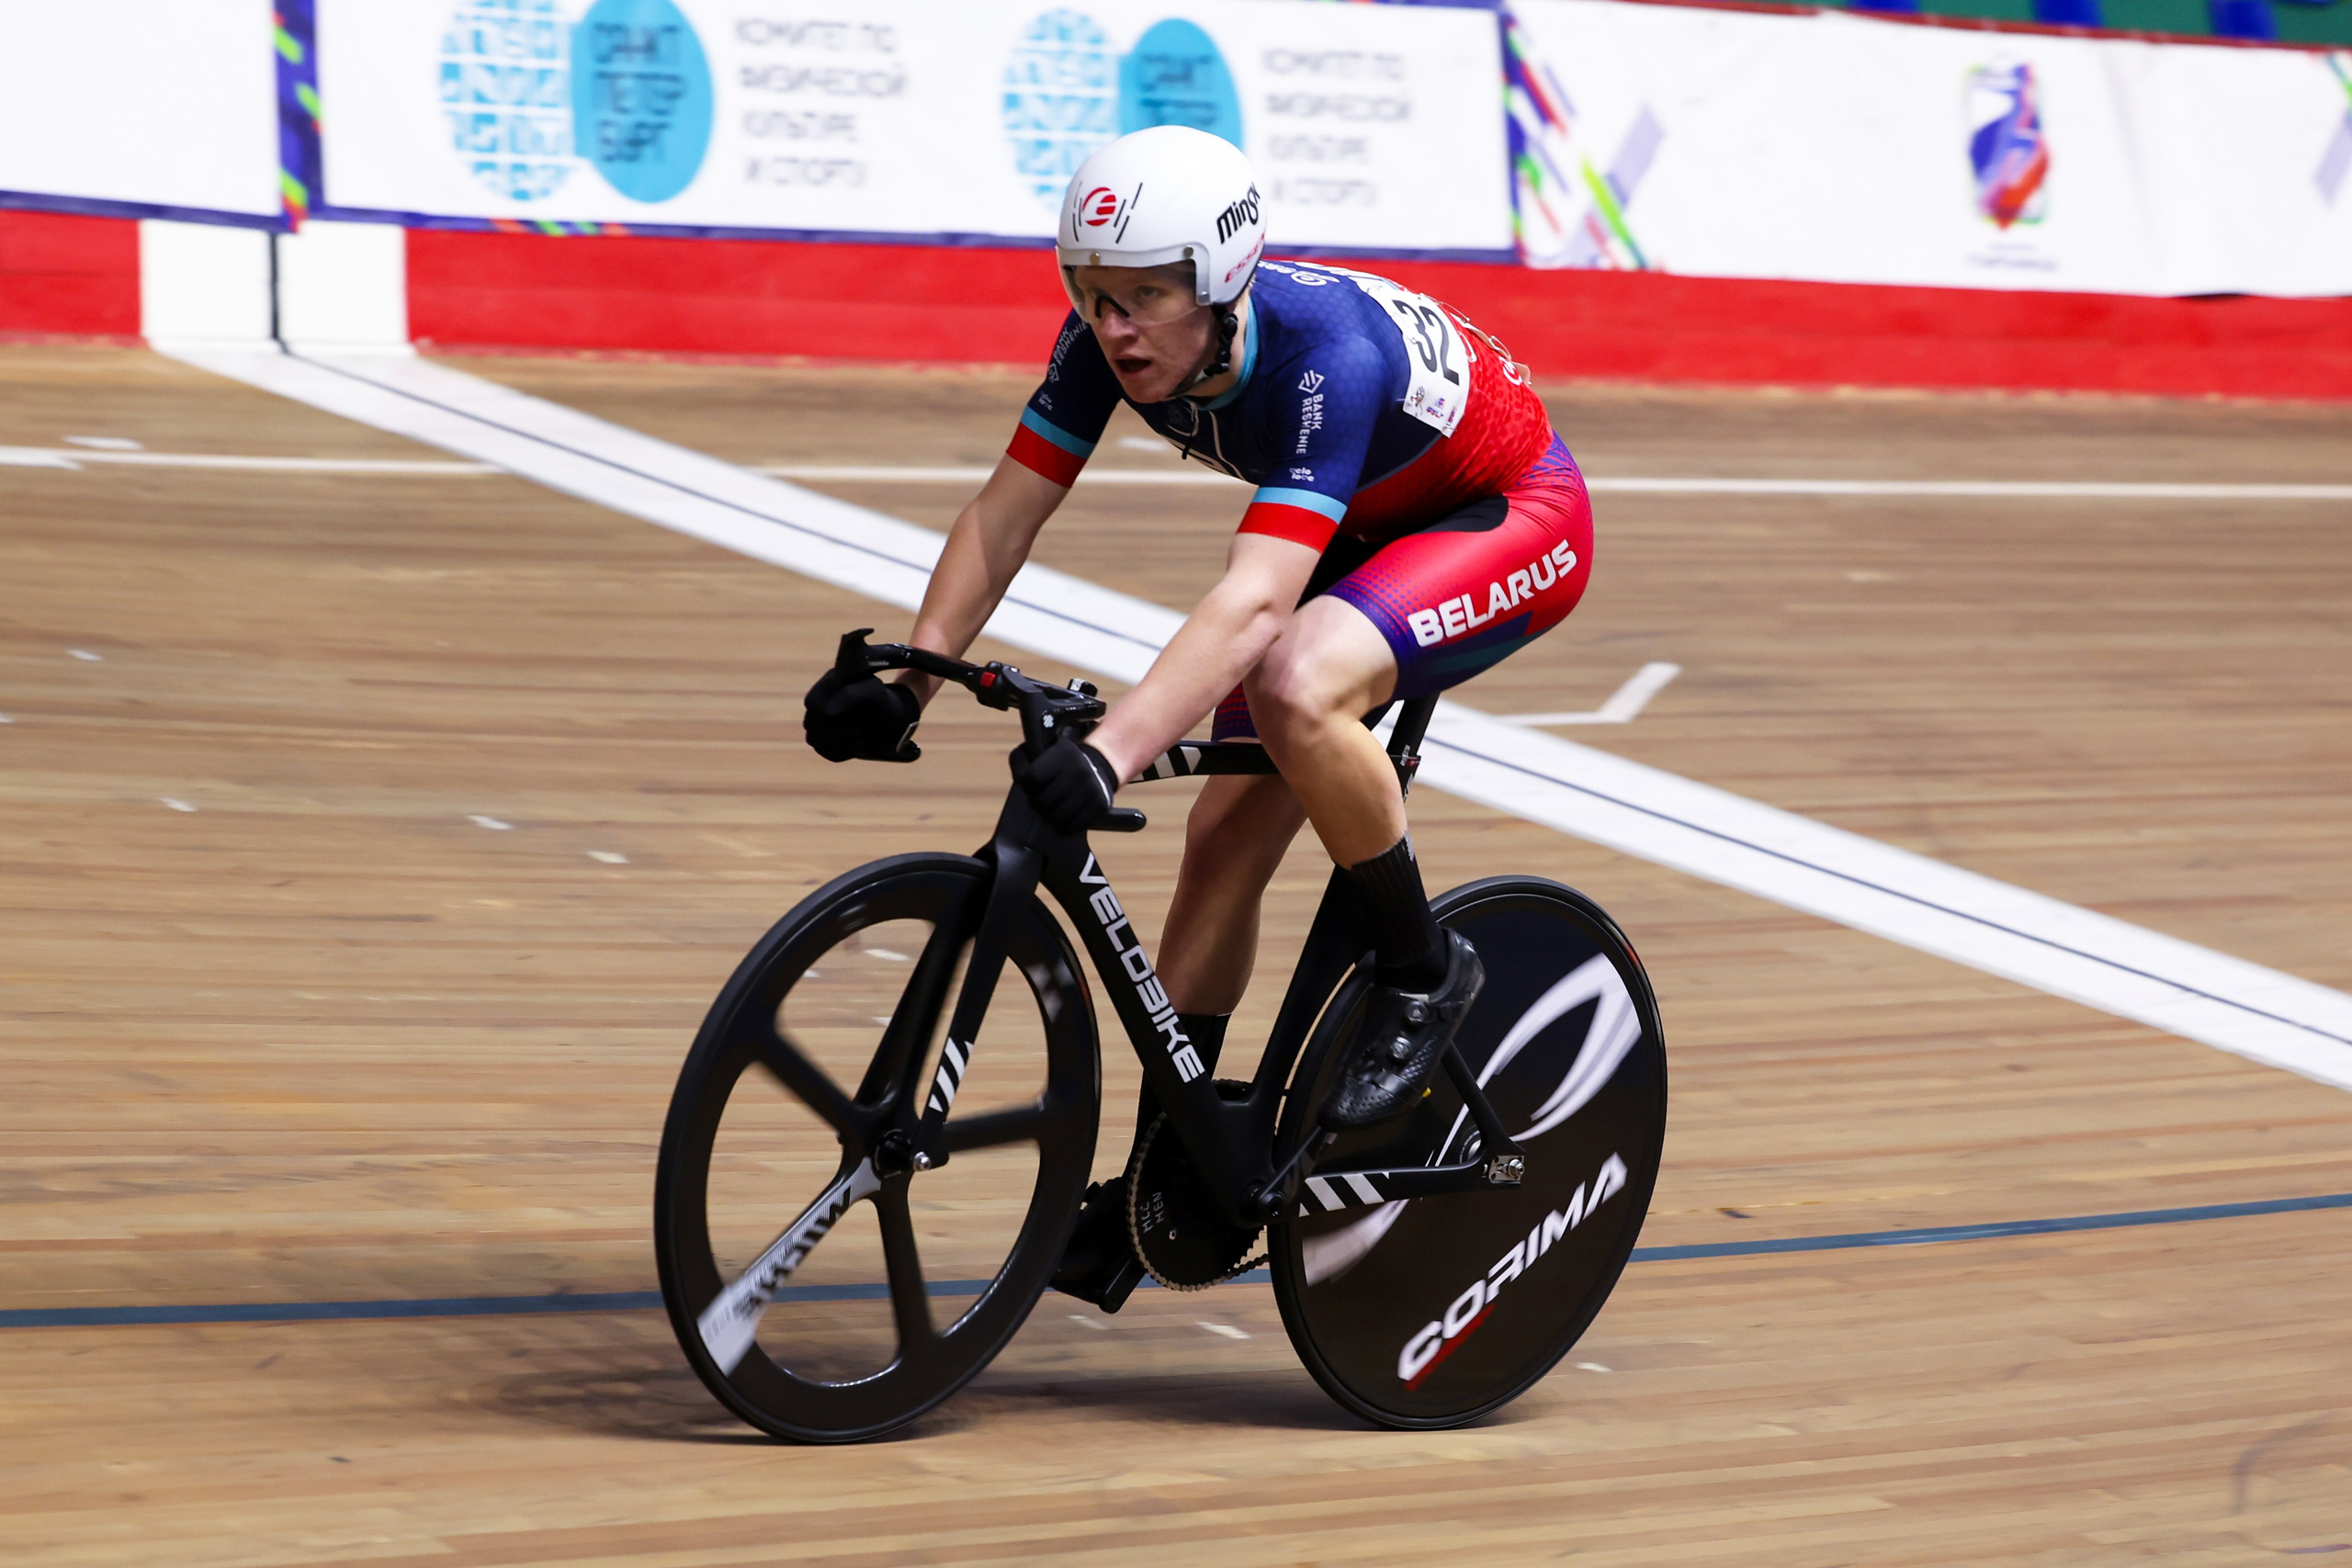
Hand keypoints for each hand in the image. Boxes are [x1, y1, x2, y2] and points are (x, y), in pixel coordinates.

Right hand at [803, 670, 920, 761]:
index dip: (829, 716)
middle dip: (838, 731)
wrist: (897, 716)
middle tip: (859, 727)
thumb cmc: (884, 700)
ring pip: (814, 740)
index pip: (812, 704)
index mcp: (827, 684)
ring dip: (841, 742)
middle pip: (812, 725)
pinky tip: (859, 744)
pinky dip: (843, 752)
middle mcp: (820, 701)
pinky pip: (824, 751)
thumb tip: (827, 713)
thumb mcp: (873, 692)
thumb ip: (850, 696)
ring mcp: (821, 720)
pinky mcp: (828, 738)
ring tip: (860, 735)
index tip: (852, 716)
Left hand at [1010, 740, 1117, 833]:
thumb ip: (1021, 760)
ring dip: (1048, 817)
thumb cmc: (1059, 762)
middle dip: (1037, 804)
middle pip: (1042, 801)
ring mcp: (1091, 789)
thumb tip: (1020, 780)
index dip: (1029, 786)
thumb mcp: (1040, 749)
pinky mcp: (1099, 805)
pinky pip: (1072, 827)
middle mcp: (1079, 770)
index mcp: (1063, 753)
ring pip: (1055, 817)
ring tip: (1051, 811)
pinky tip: (1062, 821)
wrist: (1098, 766)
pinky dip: (1063, 828)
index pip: (1032, 778)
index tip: (1034, 786)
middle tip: (1041, 801)